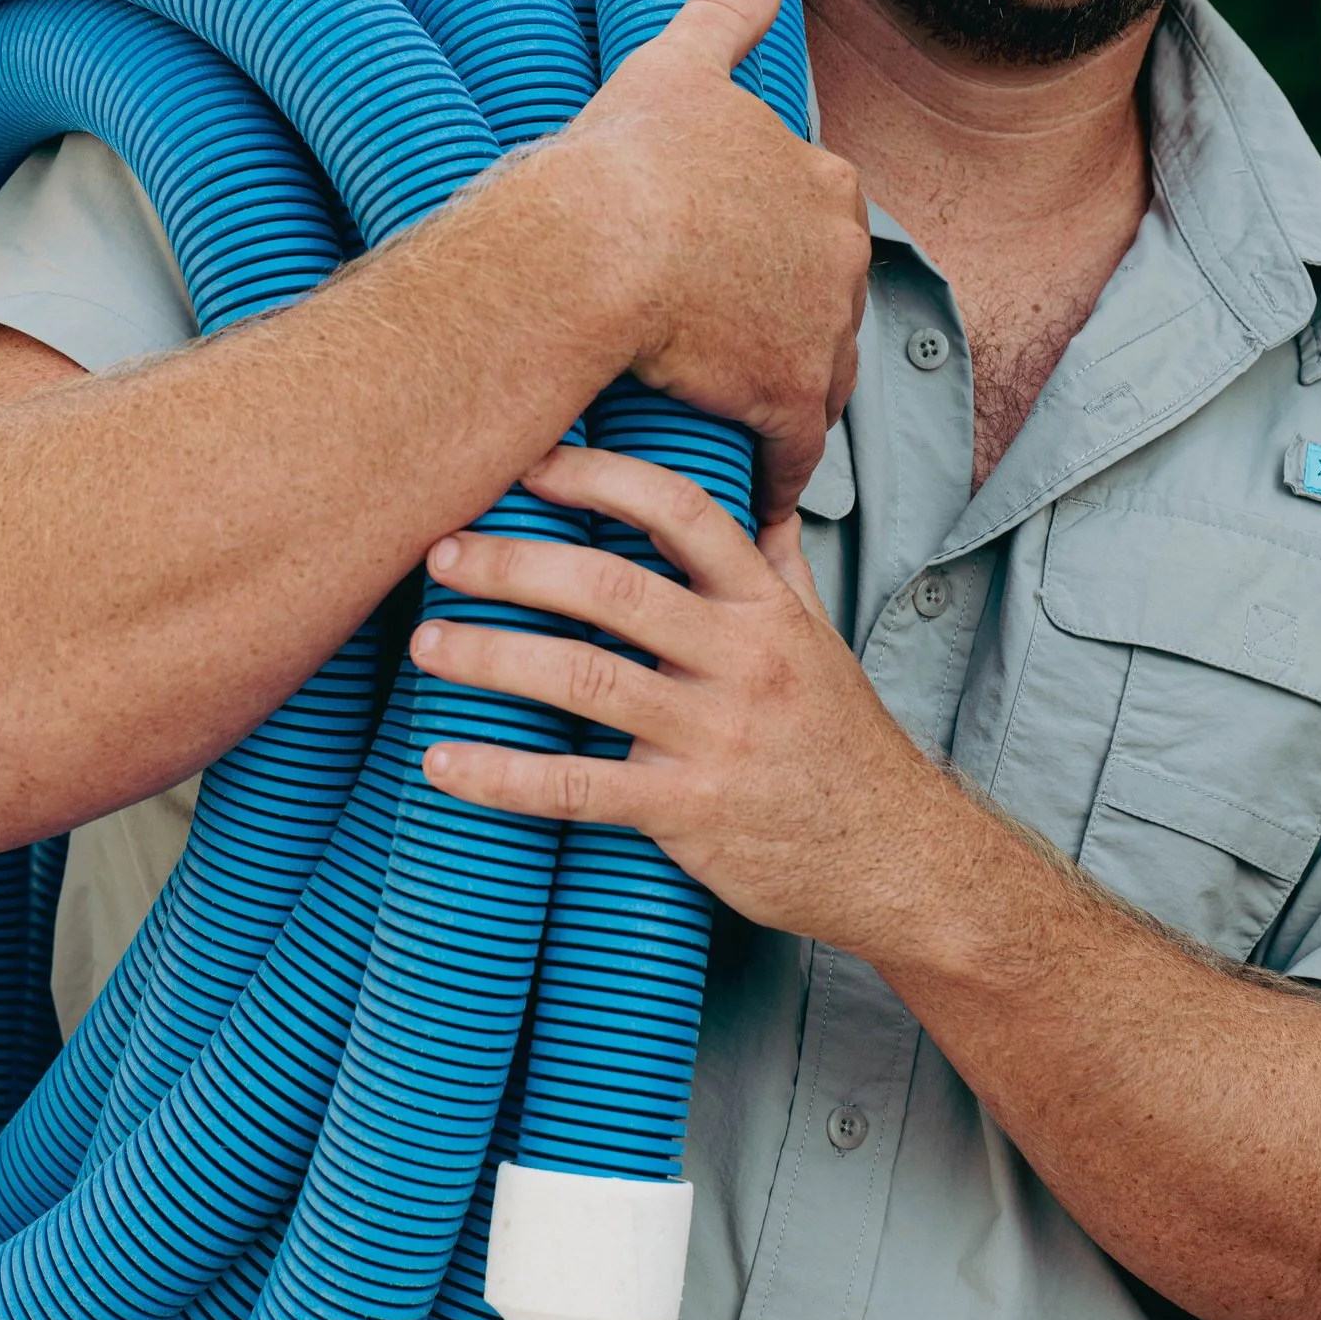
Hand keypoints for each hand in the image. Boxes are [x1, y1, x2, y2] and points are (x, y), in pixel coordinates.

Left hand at [412, 442, 958, 948]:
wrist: (894, 857)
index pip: (683, 513)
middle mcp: (742, 662)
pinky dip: (505, 778)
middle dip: (516, 563)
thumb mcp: (821, 642)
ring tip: (426, 646)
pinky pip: (581, 790)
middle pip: (615, 590)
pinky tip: (445, 764)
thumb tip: (763, 504)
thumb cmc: (841, 745)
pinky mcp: (690, 811)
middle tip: (440, 552)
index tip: (531, 462)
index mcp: (765, 609)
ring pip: (587, 681)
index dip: (602, 479)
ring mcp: (716, 737)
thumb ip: (779, 572)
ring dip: (493, 658)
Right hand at [553, 0, 870, 519]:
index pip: (813, 227)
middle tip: (720, 354)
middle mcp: (840, 250)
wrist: (596, 246)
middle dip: (784, 330)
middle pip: (821, 306)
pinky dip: (779, 480)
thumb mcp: (676, 67)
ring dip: (781, 403)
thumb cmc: (625, 160)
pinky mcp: (792, 396)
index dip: (769, 256)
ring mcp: (821, 326)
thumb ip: (725, 16)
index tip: (730, 278)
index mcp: (820, 177)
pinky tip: (759, 507)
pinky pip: (795, 450)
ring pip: (814, 377)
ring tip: (732, 427)